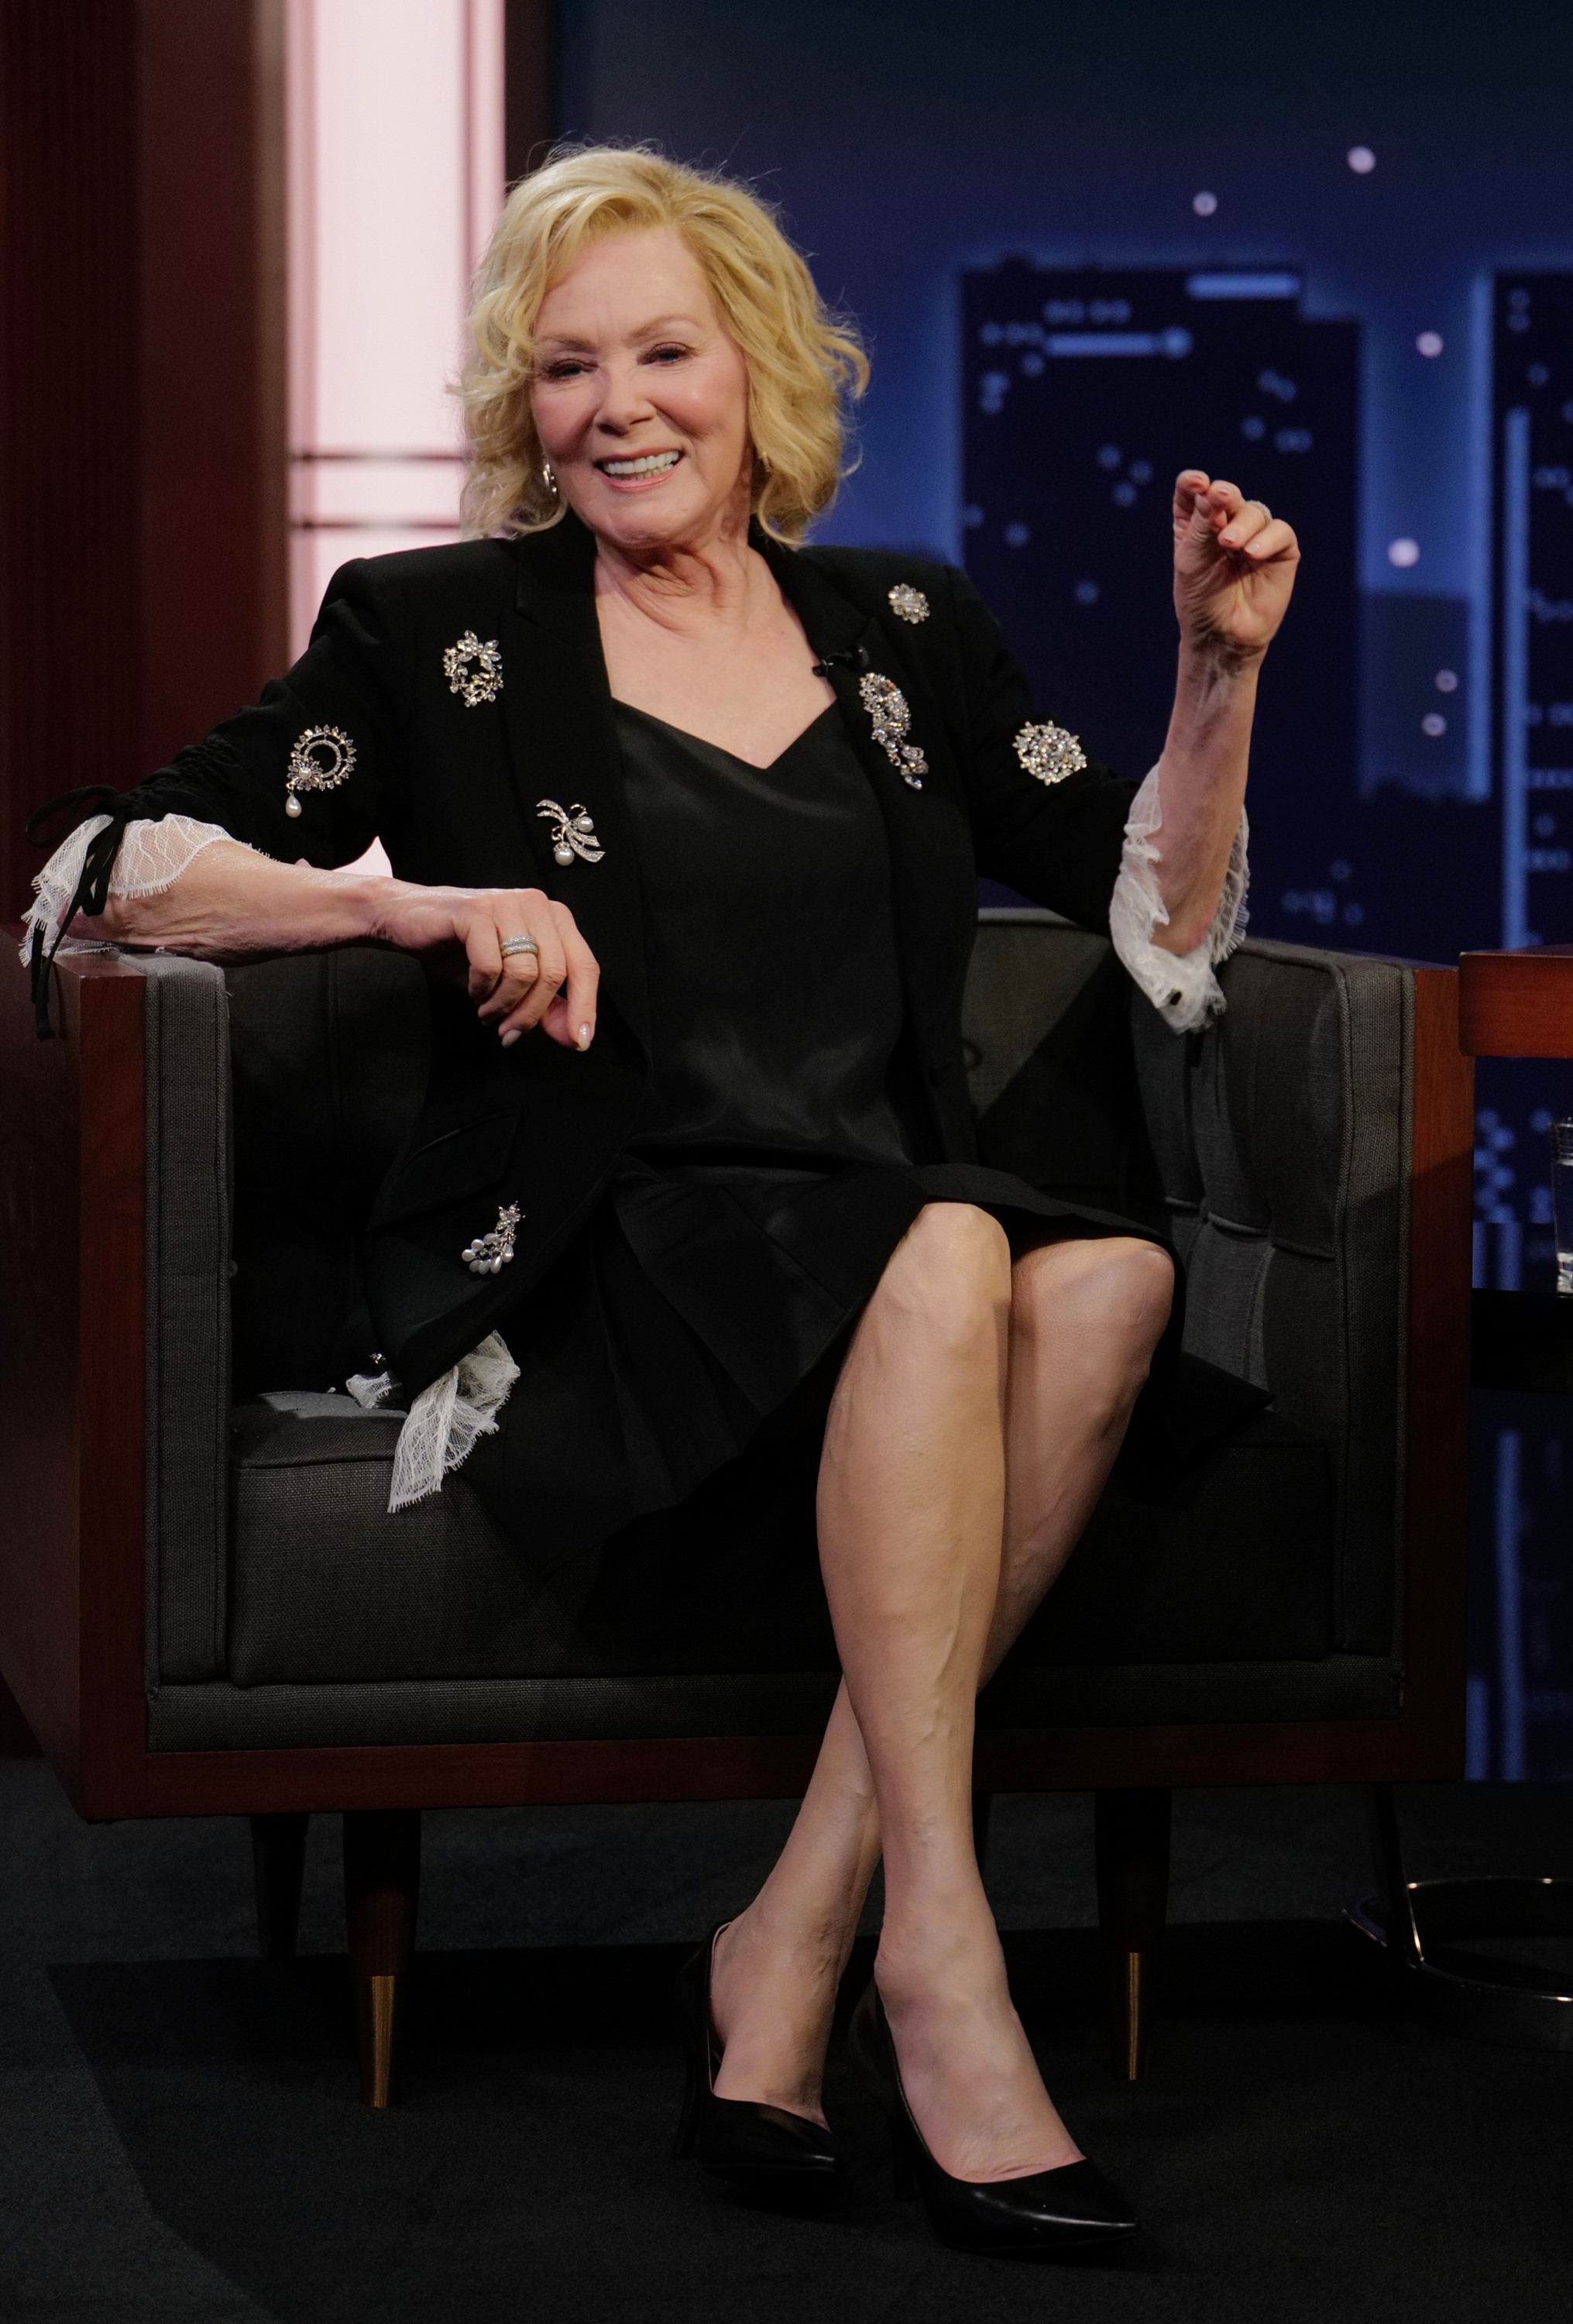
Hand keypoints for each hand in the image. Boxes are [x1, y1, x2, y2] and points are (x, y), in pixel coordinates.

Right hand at [375, 881, 598, 1050]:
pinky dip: (482, 988)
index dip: (585, 1007)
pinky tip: (473, 989)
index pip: (585, 966)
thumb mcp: (511, 984)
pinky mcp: (476, 911)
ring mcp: (507, 904)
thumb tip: (575, 1038)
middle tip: (509, 1032)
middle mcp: (537, 905)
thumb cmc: (462, 950)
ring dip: (503, 1003)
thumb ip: (546, 1008)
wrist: (407, 921)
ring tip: (486, 1009)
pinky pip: (491, 965)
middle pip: (555, 973)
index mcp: (555, 918)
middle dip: (532, 1013)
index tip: (579, 1042)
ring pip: (525, 971)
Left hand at [1171, 470, 1299, 659]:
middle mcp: (1227, 523)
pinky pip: (1280, 532)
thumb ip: (1201, 524)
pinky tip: (1252, 554)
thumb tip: (1213, 487)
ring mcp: (1256, 535)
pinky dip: (1267, 539)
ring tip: (1230, 543)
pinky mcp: (1281, 551)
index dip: (1194, 482)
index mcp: (1196, 523)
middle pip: (1227, 495)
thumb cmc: (1200, 599)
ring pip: (1254, 511)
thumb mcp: (1192, 560)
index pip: (1194, 491)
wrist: (1221, 637)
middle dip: (1223, 495)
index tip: (1195, 482)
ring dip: (1243, 523)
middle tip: (1219, 497)